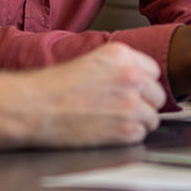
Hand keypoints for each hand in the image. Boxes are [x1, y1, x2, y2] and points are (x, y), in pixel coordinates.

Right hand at [11, 43, 165, 146]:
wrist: (34, 107)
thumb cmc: (53, 86)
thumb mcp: (92, 61)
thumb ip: (118, 67)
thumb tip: (139, 79)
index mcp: (121, 55)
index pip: (154, 71)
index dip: (142, 83)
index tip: (134, 90)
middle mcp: (131, 77)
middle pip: (157, 95)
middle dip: (144, 103)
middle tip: (123, 108)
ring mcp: (131, 104)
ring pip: (152, 117)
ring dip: (138, 121)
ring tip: (115, 121)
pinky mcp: (125, 130)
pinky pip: (141, 134)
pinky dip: (128, 136)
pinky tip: (109, 131)